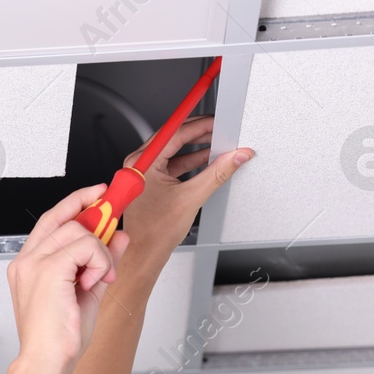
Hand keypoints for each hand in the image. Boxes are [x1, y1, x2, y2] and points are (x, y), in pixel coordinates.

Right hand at [7, 185, 129, 373]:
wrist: (47, 361)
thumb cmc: (59, 338)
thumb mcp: (89, 291)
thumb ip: (102, 261)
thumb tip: (118, 236)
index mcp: (29, 265)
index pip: (52, 220)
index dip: (76, 203)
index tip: (98, 194)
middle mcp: (26, 260)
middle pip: (65, 219)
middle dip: (95, 219)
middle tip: (113, 227)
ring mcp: (33, 263)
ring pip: (79, 231)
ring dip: (100, 253)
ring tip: (98, 279)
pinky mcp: (47, 269)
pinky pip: (86, 246)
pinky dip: (100, 262)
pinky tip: (94, 282)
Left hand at [119, 114, 252, 263]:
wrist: (145, 252)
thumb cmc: (155, 232)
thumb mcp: (192, 197)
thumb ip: (218, 173)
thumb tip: (235, 157)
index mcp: (142, 163)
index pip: (174, 132)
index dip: (199, 124)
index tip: (216, 121)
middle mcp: (138, 164)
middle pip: (172, 138)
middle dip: (199, 132)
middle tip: (219, 129)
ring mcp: (142, 172)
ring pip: (172, 150)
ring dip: (195, 147)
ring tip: (217, 143)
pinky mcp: (149, 181)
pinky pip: (171, 163)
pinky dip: (189, 160)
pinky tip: (206, 159)